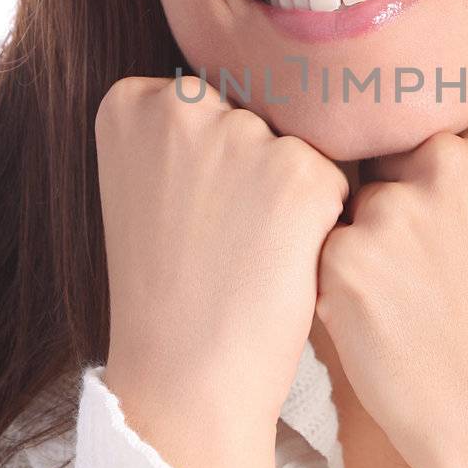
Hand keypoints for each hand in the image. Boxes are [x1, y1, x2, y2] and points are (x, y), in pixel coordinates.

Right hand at [96, 76, 349, 438]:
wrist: (183, 380)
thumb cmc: (170, 291)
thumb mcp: (150, 188)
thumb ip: (188, 130)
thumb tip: (272, 87)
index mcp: (131, 100)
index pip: (211, 99)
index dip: (212, 167)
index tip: (181, 216)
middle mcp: (182, 103)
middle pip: (257, 116)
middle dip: (253, 174)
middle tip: (216, 242)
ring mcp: (242, 136)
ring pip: (298, 147)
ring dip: (290, 198)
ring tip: (244, 257)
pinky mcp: (300, 174)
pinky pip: (336, 182)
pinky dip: (321, 226)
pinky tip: (277, 266)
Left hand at [313, 37, 467, 467]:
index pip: (438, 112)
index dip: (435, 163)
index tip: (447, 207)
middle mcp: (452, 164)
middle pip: (391, 154)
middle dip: (398, 199)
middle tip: (437, 268)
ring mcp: (397, 210)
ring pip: (354, 200)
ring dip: (367, 241)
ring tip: (414, 300)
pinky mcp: (346, 257)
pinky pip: (323, 244)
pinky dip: (342, 279)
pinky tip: (384, 317)